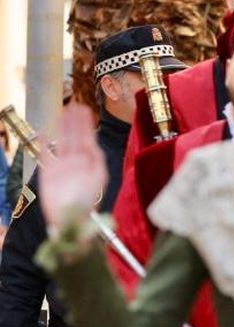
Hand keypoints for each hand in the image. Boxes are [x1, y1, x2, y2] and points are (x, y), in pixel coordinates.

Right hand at [39, 102, 106, 230]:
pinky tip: (42, 131)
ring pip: (62, 142)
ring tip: (63, 111)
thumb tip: (94, 150)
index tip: (86, 111)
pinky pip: (45, 155)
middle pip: (76, 137)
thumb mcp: (97, 184)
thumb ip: (96, 166)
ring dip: (63, 127)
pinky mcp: (48, 173)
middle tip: (75, 104)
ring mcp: (63, 166)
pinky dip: (43, 144)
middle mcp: (78, 163)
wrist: (70, 222)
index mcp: (92, 164)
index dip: (87, 126)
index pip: (89, 139)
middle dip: (76, 121)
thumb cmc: (87, 205)